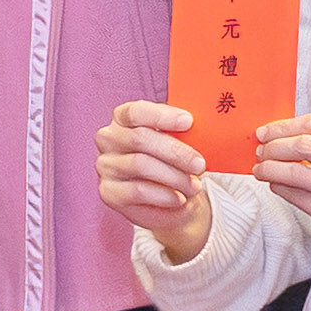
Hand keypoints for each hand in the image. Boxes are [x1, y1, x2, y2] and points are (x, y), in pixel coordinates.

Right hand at [96, 98, 214, 258]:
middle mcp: (109, 139)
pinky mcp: (108, 191)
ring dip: (173, 176)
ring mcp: (106, 165)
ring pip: (140, 165)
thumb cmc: (175, 162)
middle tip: (200, 164)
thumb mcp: (181, 142)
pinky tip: (179, 198)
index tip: (188, 122)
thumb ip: (184, 131)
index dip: (162, 116)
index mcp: (124, 118)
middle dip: (174, 152)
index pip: (136, 111)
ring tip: (194, 186)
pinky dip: (163, 195)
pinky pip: (137, 191)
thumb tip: (204, 126)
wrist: (172, 199)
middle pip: (139, 138)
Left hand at [253, 116, 310, 268]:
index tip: (267, 131)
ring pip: (297, 173)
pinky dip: (280, 188)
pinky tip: (275, 185)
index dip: (284, 126)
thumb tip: (283, 135)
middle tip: (261, 151)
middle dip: (274, 146)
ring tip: (261, 169)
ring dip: (271, 169)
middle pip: (304, 144)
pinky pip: (298, 198)